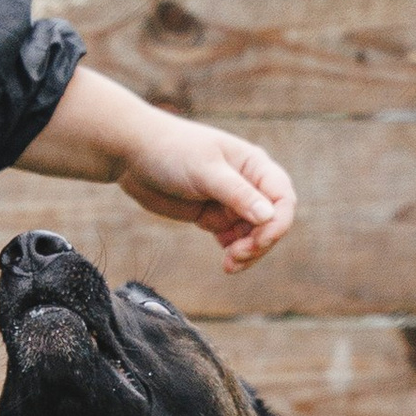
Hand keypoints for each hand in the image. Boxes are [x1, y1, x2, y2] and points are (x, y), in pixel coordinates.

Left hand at [113, 106, 296, 269]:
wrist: (133, 155)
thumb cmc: (171, 151)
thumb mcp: (205, 171)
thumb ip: (237, 194)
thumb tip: (269, 216)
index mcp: (255, 165)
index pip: (283, 199)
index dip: (277, 224)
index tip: (258, 242)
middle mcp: (248, 184)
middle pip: (272, 222)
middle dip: (260, 243)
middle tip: (237, 256)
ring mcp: (231, 202)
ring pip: (254, 235)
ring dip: (248, 252)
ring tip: (229, 264)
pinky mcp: (214, 216)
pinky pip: (234, 240)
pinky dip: (234, 252)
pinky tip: (225, 261)